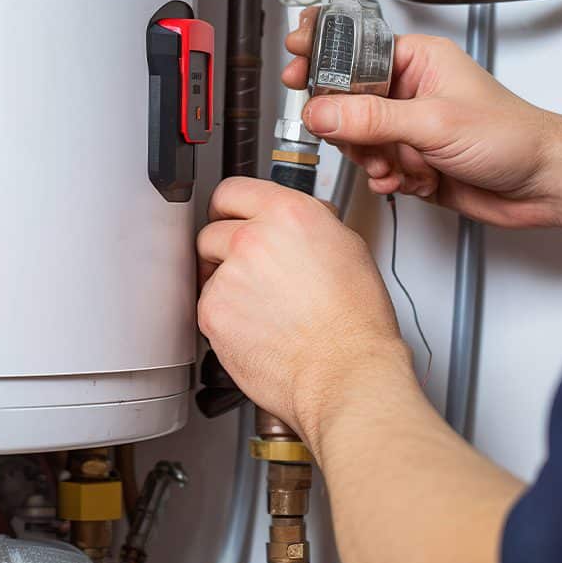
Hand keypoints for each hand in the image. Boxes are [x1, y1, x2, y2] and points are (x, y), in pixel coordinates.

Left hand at [196, 177, 412, 449]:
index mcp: (288, 214)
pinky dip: (223, 315)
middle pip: (211, 230)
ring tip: (260, 305)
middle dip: (224, 248)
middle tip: (248, 269)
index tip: (228, 216)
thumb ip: (307, 225)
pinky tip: (254, 325)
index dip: (230, 207)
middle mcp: (253, 238)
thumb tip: (291, 223)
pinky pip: (207, 304)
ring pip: (207, 270)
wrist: (344, 371)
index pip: (232, 190)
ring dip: (224, 282)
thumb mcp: (346, 248)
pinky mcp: (212, 312)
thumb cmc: (354, 321)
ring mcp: (228, 275)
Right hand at [284, 9, 561, 236]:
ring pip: (358, 141)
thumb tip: (322, 112)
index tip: (296, 65)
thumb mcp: (435, 121)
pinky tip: (410, 180)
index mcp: (418, 60)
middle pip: (346, 103)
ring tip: (401, 165)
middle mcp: (408, 91)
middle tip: (365, 141)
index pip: (355, 51)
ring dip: (374, 160)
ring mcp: (407, 128)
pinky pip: (374, 168)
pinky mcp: (409, 160)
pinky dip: (387, 179)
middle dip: (353, 130)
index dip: (323, 58)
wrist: (541, 185)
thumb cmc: (512, 135)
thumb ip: (372, 118)